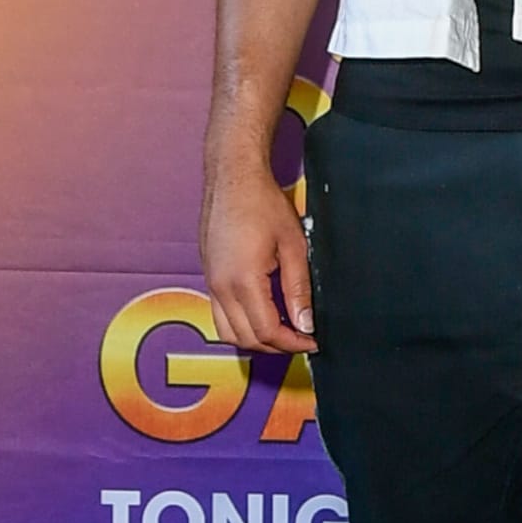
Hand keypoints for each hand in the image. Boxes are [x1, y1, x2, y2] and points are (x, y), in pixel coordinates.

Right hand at [200, 155, 316, 353]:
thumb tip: (306, 323)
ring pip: (228, 332)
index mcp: (243, 281)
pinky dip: (241, 324)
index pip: (267, 331)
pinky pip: (220, 314)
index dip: (293, 343)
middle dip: (277, 345)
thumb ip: (299, 288)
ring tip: (284, 330)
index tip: (313, 341)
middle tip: (303, 338)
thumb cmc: (263, 203)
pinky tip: (264, 312)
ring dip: (256, 339)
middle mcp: (221, 287)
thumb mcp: (293, 245)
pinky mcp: (209, 275)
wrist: (232, 176)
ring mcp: (211, 282)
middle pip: (247, 338)